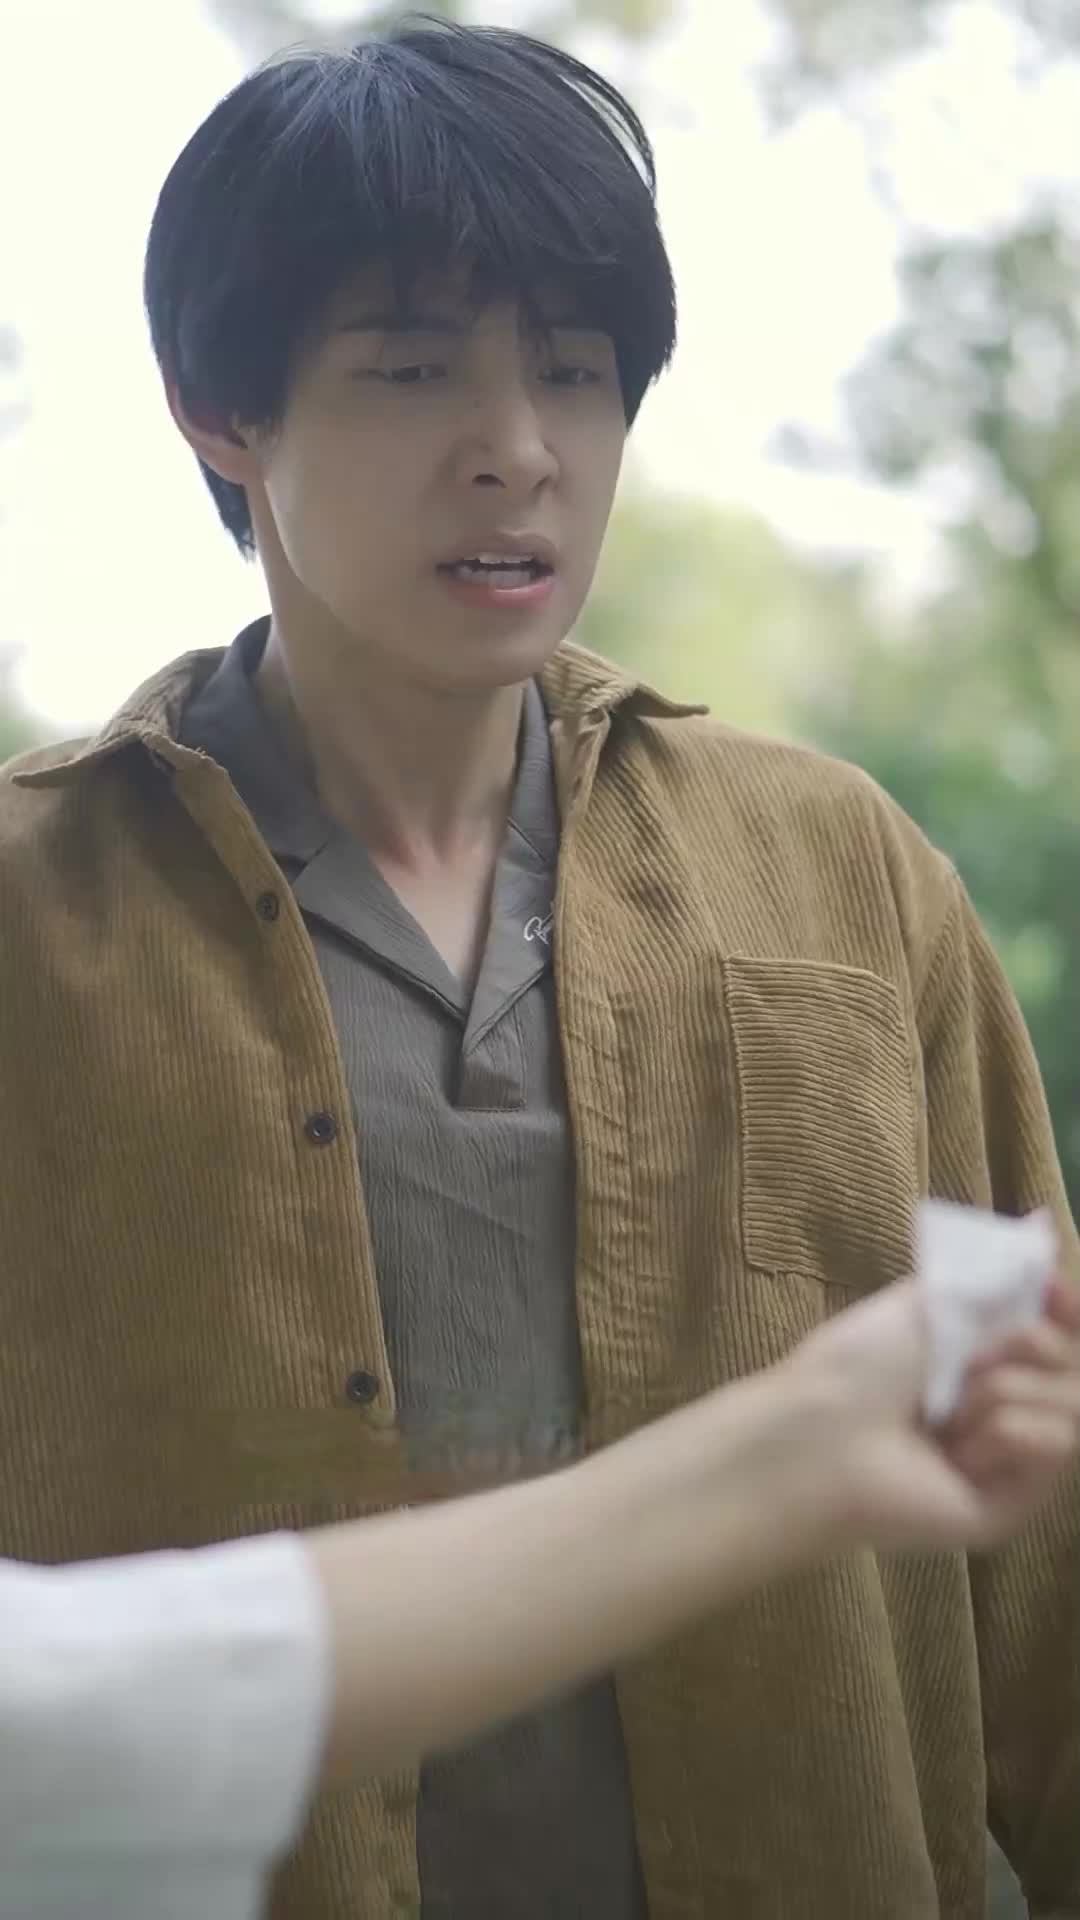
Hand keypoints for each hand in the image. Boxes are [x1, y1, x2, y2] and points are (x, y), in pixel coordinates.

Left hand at [786, 1270, 1079, 1553]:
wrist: (825, 1432)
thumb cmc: (861, 1362)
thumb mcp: (929, 1300)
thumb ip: (993, 1272)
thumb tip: (1042, 1222)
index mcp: (982, 1358)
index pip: (1060, 1333)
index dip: (1067, 1308)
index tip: (1052, 1290)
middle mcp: (1004, 1406)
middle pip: (1074, 1365)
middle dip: (1028, 1344)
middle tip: (969, 1358)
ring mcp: (1014, 1459)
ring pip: (1071, 1404)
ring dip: (1004, 1390)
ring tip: (948, 1412)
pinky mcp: (1016, 1503)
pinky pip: (1056, 1448)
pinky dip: (1007, 1434)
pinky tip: (957, 1453)